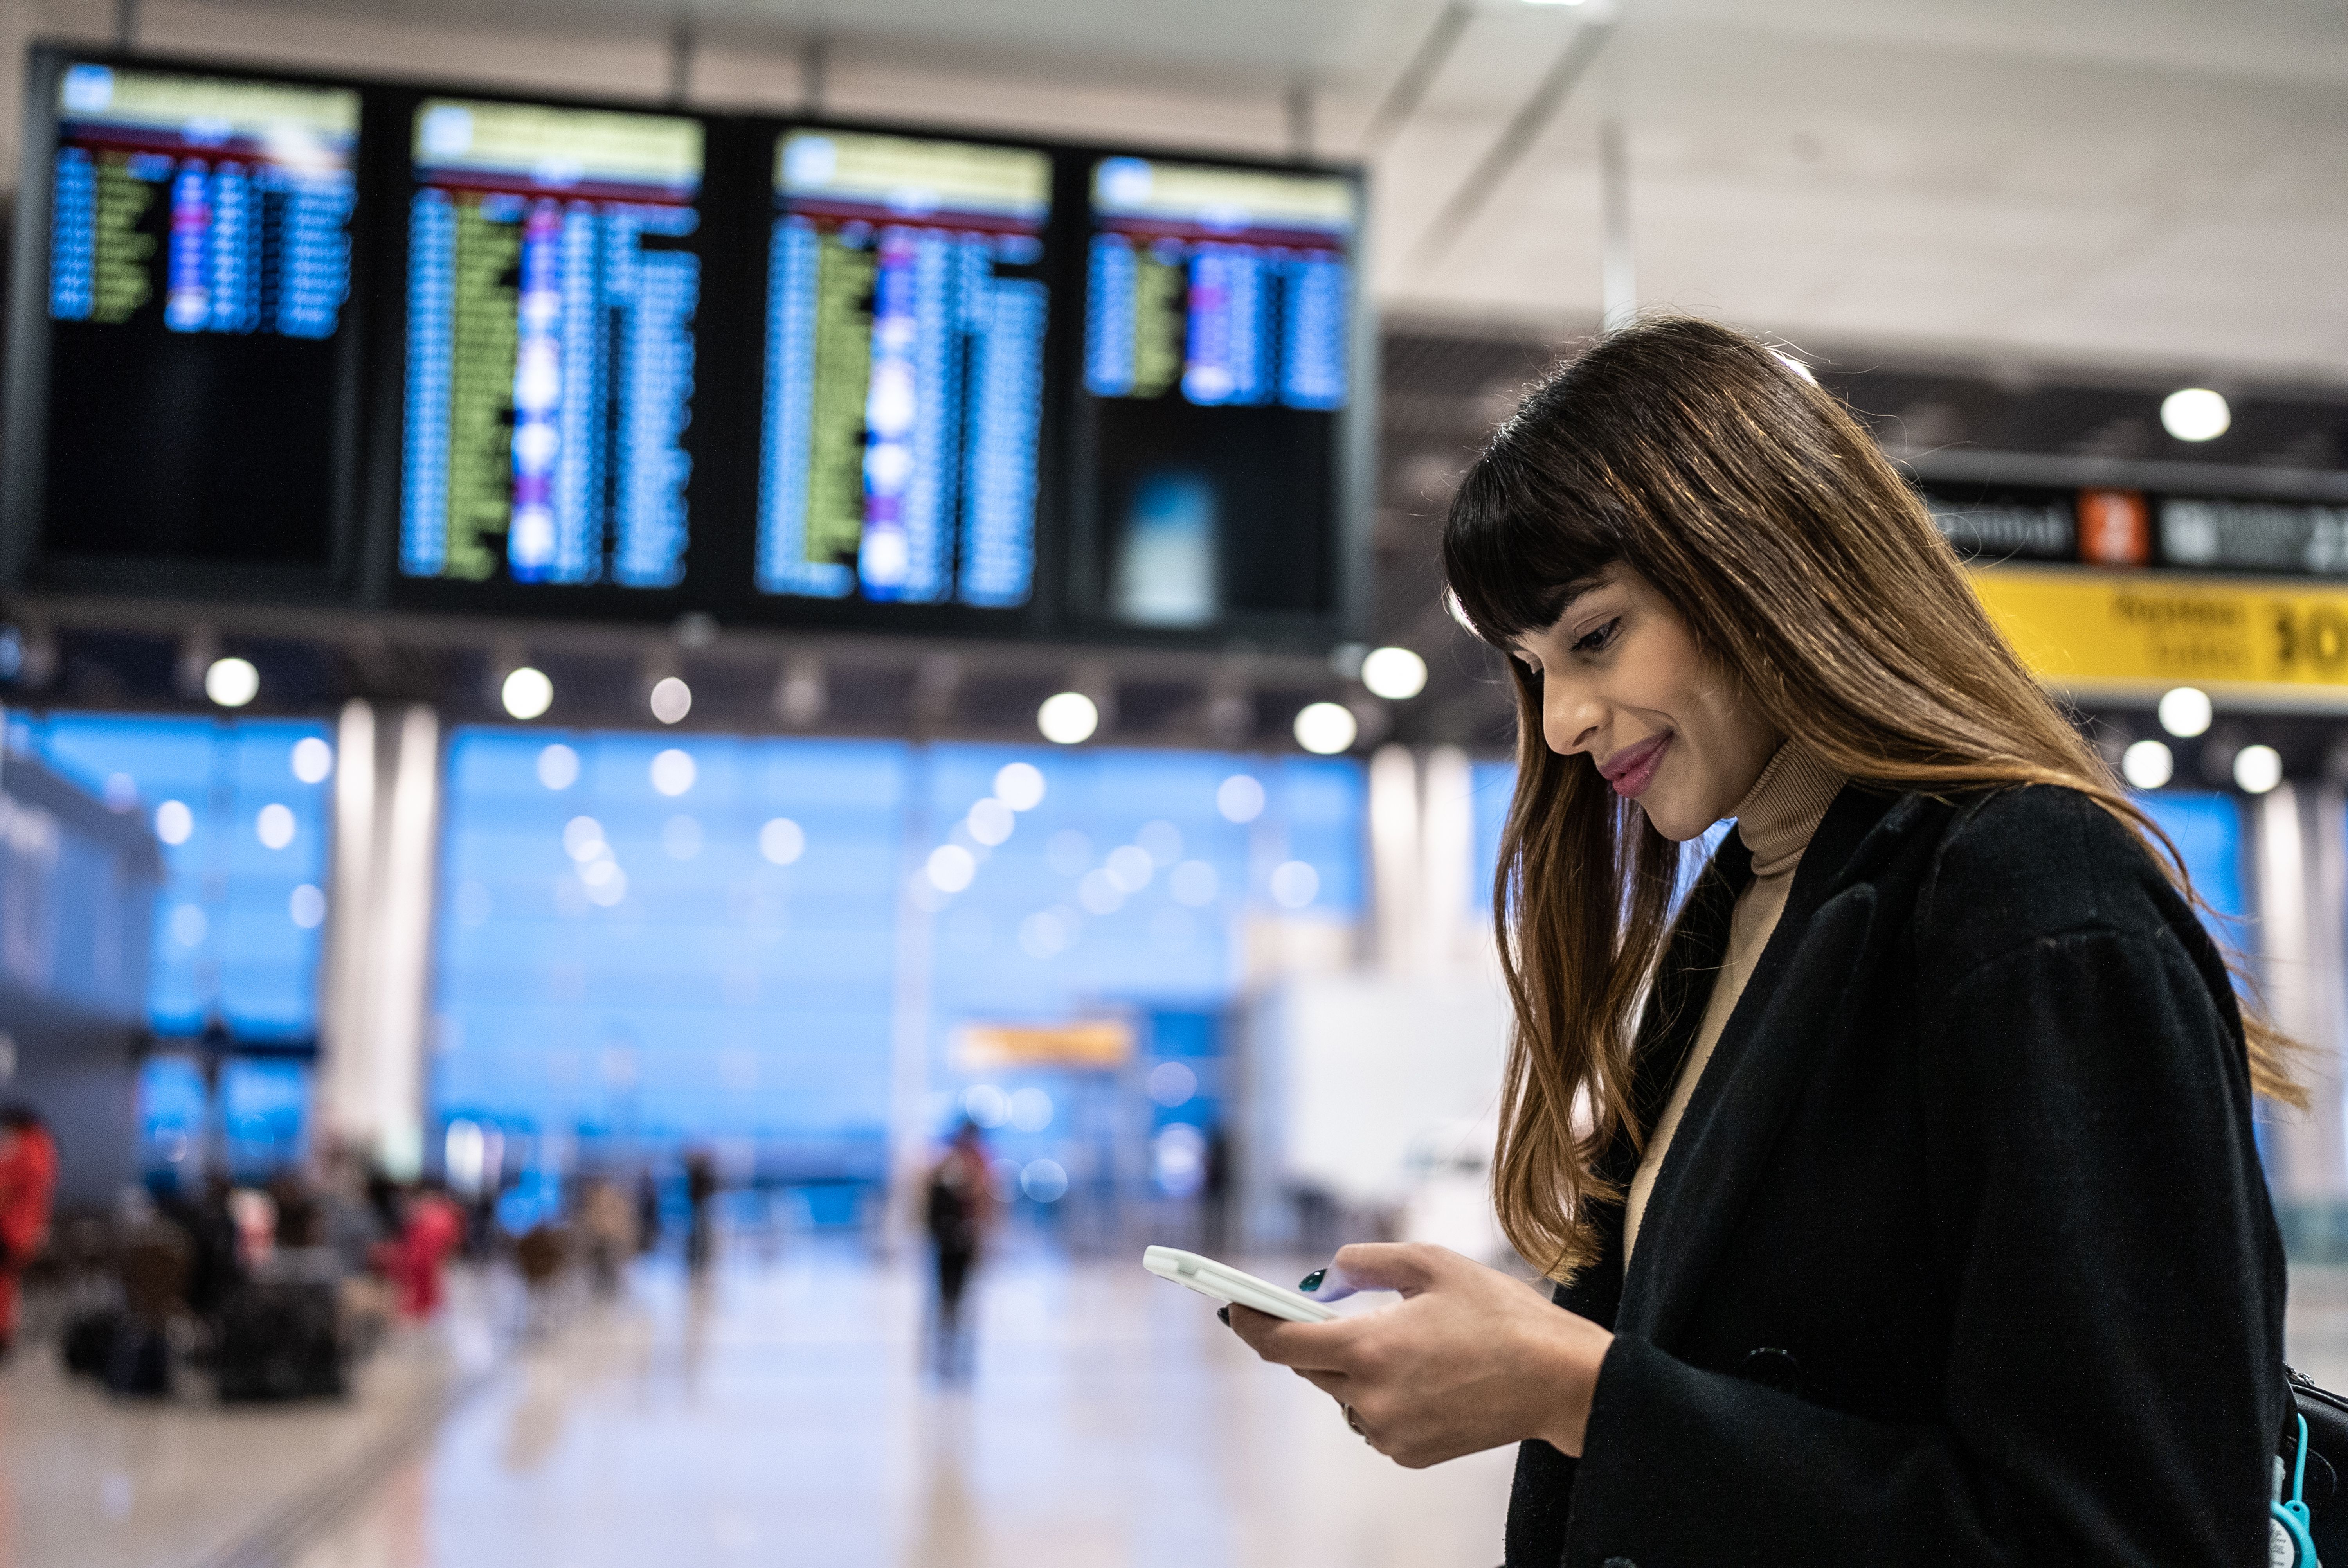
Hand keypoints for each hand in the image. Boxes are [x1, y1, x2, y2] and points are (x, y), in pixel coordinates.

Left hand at [1225, 1242, 1612, 1467]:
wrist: (1558, 1380)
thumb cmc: (1500, 1314)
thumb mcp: (1432, 1263)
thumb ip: (1366, 1261)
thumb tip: (1324, 1276)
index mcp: (1368, 1348)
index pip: (1281, 1342)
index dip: (1250, 1322)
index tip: (1233, 1306)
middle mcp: (1370, 1397)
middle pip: (1309, 1367)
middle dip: (1311, 1337)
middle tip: (1323, 1309)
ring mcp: (1389, 1432)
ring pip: (1343, 1393)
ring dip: (1353, 1366)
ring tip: (1402, 1341)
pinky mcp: (1410, 1454)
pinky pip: (1373, 1418)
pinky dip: (1381, 1394)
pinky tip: (1423, 1374)